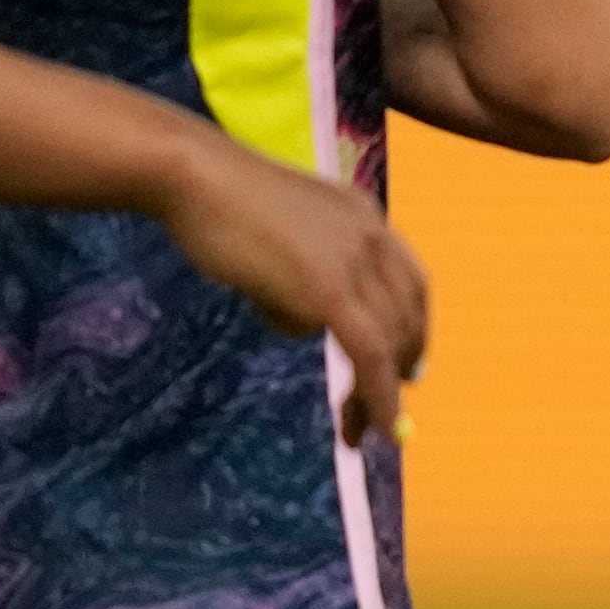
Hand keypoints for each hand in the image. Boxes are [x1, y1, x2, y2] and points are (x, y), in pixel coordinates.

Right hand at [162, 141, 431, 444]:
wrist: (196, 178)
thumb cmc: (218, 202)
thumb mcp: (279, 234)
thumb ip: (302, 267)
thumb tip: (304, 313)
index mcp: (364, 214)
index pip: (409, 280)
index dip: (413, 326)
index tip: (408, 363)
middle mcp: (372, 235)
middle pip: (407, 314)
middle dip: (401, 367)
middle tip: (384, 410)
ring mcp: (355, 261)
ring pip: (390, 341)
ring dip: (381, 393)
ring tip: (363, 430)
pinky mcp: (331, 290)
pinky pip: (370, 355)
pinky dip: (378, 397)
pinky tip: (376, 427)